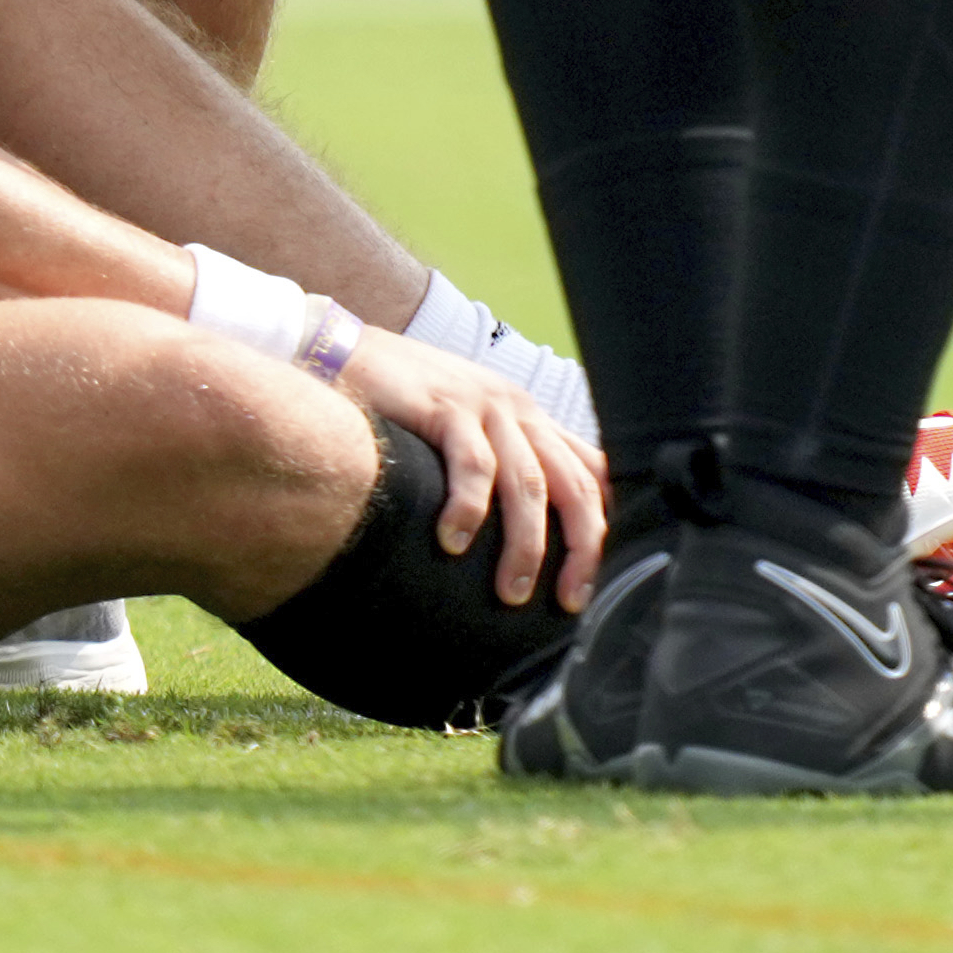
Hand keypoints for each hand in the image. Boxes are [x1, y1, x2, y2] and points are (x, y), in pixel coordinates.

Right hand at [337, 326, 604, 614]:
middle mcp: (518, 411)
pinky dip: (469, 509)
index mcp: (530, 419)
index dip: (609, 523)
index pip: (593, 470)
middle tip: (571, 600)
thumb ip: (499, 466)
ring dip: (525, 545)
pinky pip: (472, 465)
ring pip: (528, 484)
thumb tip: (521, 536)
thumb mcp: (467, 431)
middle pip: (574, 484)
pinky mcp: (445, 407)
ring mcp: (484, 406)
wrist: (343, 351)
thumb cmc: (403, 406)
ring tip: (510, 592)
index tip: (605, 576)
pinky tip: (454, 542)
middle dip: (582, 548)